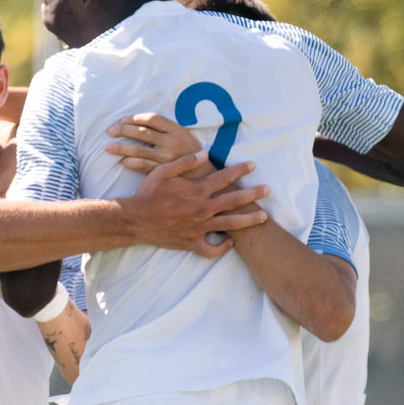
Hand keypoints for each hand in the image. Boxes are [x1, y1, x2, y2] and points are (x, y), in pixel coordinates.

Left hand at [106, 113, 204, 172]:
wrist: (205, 178)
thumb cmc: (192, 156)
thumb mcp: (185, 138)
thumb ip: (168, 131)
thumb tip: (142, 124)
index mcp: (177, 130)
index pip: (152, 119)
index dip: (135, 118)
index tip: (122, 119)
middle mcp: (172, 142)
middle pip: (142, 132)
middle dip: (123, 130)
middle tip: (109, 131)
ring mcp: (167, 157)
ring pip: (139, 149)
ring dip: (121, 148)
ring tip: (108, 147)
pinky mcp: (164, 171)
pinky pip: (144, 166)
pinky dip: (132, 163)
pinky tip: (123, 161)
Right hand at [126, 153, 270, 255]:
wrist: (136, 220)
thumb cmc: (148, 194)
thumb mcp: (163, 172)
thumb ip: (185, 163)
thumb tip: (204, 154)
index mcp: (197, 191)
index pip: (224, 177)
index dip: (240, 170)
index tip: (253, 165)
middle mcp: (202, 209)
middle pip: (234, 201)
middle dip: (253, 194)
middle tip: (267, 190)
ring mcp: (199, 228)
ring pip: (230, 225)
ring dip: (249, 220)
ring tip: (263, 217)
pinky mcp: (192, 242)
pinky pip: (211, 249)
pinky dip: (221, 248)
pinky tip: (229, 242)